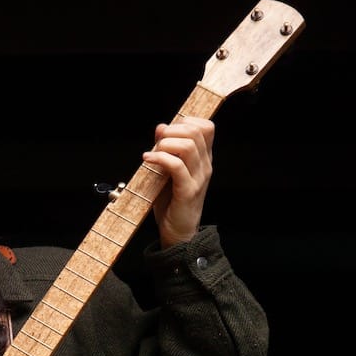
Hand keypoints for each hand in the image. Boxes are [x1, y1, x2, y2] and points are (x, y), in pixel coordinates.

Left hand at [143, 114, 213, 246]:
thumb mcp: (168, 172)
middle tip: (157, 142)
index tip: (168, 132)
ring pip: (188, 146)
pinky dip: (159, 158)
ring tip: (152, 152)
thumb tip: (160, 127)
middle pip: (196, 131)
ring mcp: (198, 178)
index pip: (207, 127)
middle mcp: (205, 166)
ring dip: (165, 144)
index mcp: (203, 159)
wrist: (178, 234)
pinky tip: (147, 160)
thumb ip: (166, 150)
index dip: (187, 122)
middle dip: (172, 130)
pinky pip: (176, 166)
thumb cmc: (172, 203)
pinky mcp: (187, 191)